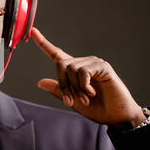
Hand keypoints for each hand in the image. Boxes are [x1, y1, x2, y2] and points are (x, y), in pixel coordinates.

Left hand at [31, 27, 145, 127]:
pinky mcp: (103, 67)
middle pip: (60, 65)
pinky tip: (92, 93)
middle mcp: (83, 64)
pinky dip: (84, 85)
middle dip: (63, 85)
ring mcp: (93, 63)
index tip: (33, 32)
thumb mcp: (72, 101)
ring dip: (75, 88)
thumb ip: (58, 91)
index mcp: (74, 71)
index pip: (56, 54)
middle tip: (70, 101)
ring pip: (71, 69)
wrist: (116, 118)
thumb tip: (40, 82)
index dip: (43, 43)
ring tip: (85, 99)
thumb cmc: (97, 109)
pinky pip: (83, 72)